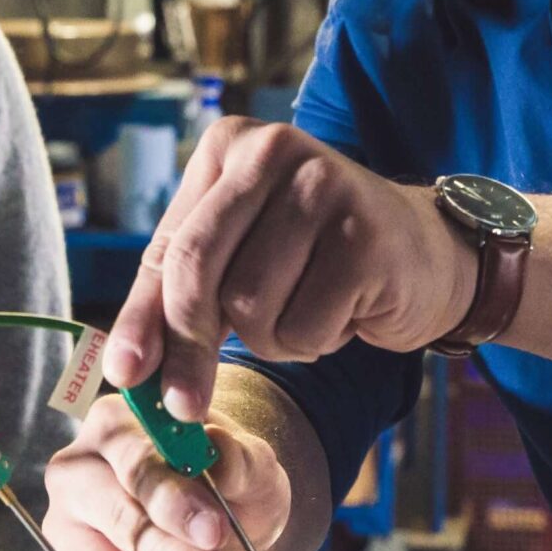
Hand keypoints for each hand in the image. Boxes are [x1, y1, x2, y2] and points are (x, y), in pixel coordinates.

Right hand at [41, 395, 291, 550]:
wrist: (219, 518)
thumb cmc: (226, 481)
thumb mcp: (250, 465)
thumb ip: (238, 459)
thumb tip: (221, 450)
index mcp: (115, 427)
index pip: (136, 463)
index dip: (173, 500)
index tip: (215, 530)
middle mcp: (78, 474)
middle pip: (121, 522)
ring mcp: (69, 531)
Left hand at [104, 119, 480, 418]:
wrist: (426, 251)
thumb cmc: (314, 258)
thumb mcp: (239, 258)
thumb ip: (179, 300)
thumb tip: (128, 372)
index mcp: (230, 145)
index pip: (169, 247)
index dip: (142, 320)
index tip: (125, 377)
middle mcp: (273, 150)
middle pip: (197, 271)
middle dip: (187, 349)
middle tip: (186, 405)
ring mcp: (323, 188)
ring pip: (249, 306)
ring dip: (272, 336)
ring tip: (306, 309)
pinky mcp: (364, 237)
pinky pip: (304, 326)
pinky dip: (314, 340)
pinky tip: (343, 309)